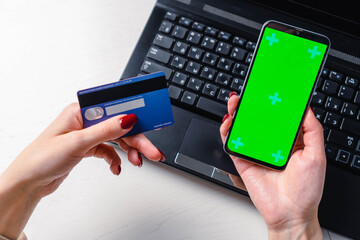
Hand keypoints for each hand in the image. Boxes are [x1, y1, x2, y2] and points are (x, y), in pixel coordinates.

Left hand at [0, 103, 164, 238]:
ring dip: (129, 151)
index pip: (115, 106)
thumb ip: (106, 130)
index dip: (135, 112)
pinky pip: (109, 150)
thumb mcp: (77, 142)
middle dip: (138, 139)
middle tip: (152, 151)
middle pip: (120, 125)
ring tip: (138, 161)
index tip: (152, 118)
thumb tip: (128, 119)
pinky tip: (117, 167)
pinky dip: (115, 159)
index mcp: (81, 110)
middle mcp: (86, 120)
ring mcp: (88, 134)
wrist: (28, 182)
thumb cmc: (41, 158)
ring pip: (117, 139)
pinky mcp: (88, 147)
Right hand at [220, 94, 325, 238]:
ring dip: (237, 112)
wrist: (290, 214)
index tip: (271, 86)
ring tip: (236, 101)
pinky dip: (227, 131)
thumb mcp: (317, 156)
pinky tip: (229, 122)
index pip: (278, 115)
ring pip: (243, 127)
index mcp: (288, 140)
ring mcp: (255, 150)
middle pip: (257, 118)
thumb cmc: (306, 190)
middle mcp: (270, 143)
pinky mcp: (243, 160)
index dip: (274, 100)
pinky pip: (232, 143)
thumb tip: (306, 108)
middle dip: (252, 102)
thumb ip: (313, 130)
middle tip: (250, 90)